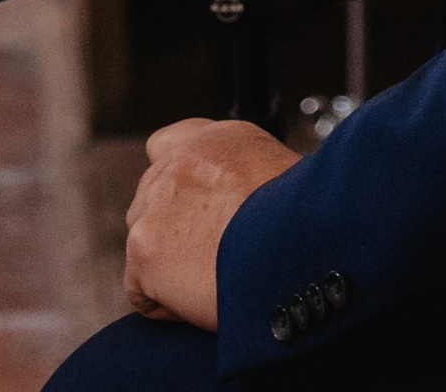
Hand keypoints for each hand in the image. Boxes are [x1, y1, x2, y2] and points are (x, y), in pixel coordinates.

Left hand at [124, 117, 296, 328]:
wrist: (296, 247)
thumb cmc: (305, 223)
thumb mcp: (281, 177)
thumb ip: (244, 179)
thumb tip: (238, 208)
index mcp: (216, 139)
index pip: (167, 146)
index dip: (179, 187)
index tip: (197, 213)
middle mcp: (180, 160)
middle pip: (150, 201)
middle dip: (172, 232)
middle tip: (211, 257)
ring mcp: (156, 202)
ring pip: (143, 245)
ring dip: (169, 267)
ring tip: (214, 279)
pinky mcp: (144, 247)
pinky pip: (140, 292)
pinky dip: (166, 307)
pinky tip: (202, 300)